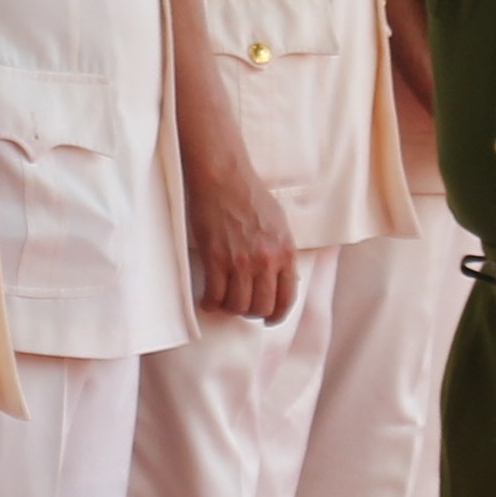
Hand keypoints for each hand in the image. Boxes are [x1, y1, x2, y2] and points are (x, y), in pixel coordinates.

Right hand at [186, 149, 299, 326]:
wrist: (224, 177)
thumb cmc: (250, 194)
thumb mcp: (279, 223)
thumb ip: (281, 251)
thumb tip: (281, 275)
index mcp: (285, 252)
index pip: (287, 297)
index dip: (277, 314)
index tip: (269, 319)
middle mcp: (266, 261)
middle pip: (262, 306)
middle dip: (252, 312)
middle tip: (242, 308)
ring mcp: (241, 262)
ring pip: (238, 306)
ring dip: (230, 308)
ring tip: (224, 302)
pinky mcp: (216, 260)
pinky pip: (215, 295)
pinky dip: (210, 303)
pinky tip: (207, 300)